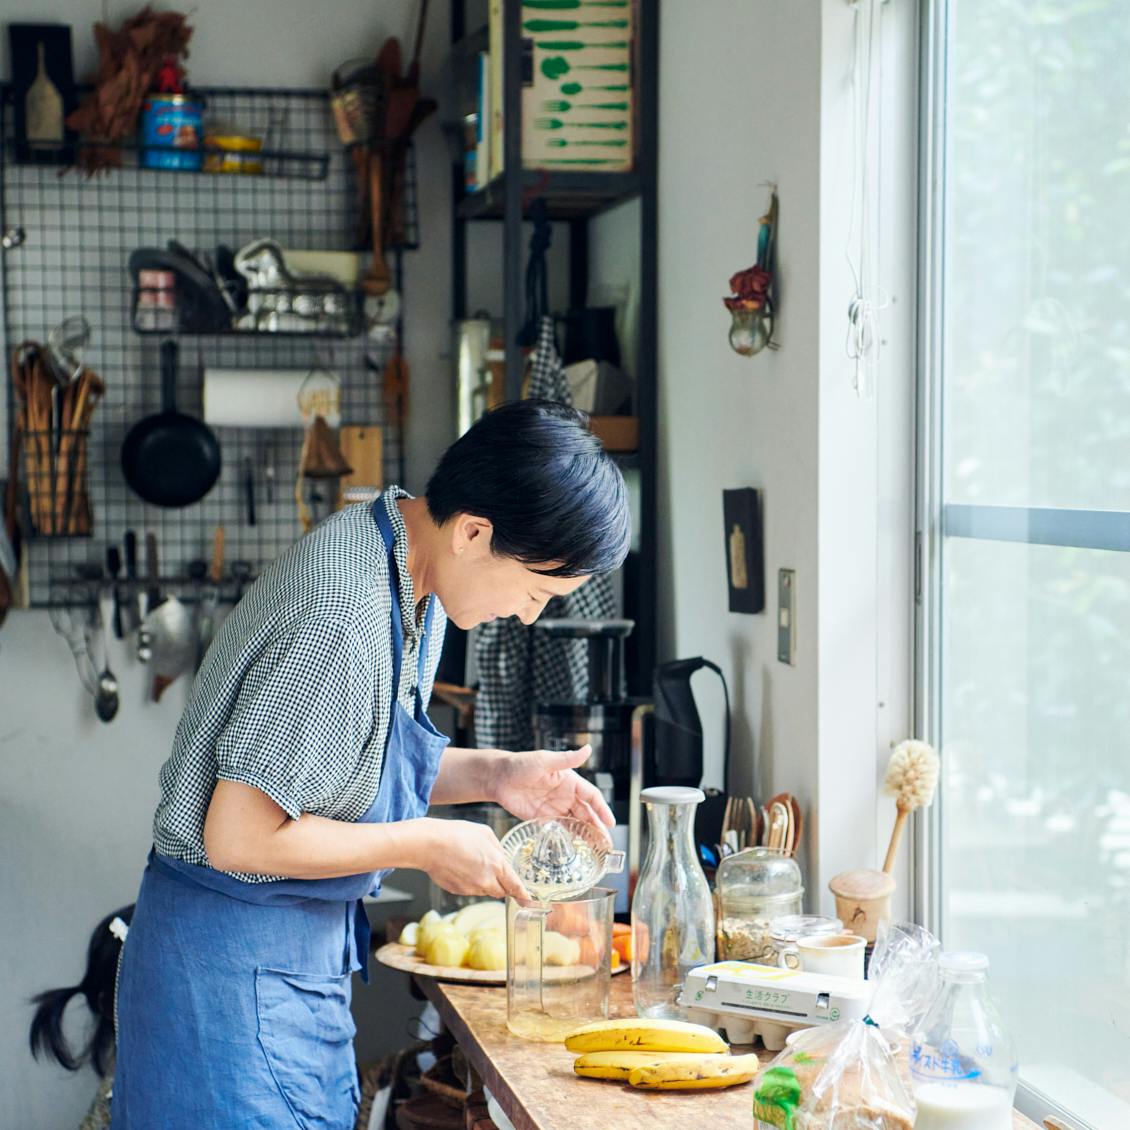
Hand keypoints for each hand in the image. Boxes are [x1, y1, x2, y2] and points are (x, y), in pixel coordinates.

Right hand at [416, 818, 527, 898]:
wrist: (430, 844)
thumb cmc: (457, 834)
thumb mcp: (485, 833)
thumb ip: (498, 848)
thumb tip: (501, 858)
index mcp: (496, 865)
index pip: (515, 886)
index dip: (523, 895)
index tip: (529, 901)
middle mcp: (486, 881)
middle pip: (501, 891)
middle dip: (500, 884)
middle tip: (489, 869)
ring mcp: (471, 888)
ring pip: (484, 890)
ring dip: (483, 882)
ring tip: (469, 863)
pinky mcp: (458, 892)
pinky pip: (470, 890)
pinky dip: (468, 882)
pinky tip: (460, 868)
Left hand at [489, 747, 614, 839]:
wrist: (497, 778)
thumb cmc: (520, 764)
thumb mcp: (545, 761)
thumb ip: (567, 759)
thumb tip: (588, 749)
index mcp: (569, 781)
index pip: (591, 796)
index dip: (602, 809)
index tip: (610, 823)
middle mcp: (565, 795)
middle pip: (587, 813)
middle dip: (598, 827)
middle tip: (607, 843)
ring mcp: (555, 808)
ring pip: (576, 823)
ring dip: (587, 834)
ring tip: (597, 849)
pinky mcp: (543, 819)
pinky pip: (561, 830)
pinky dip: (571, 838)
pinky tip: (578, 847)